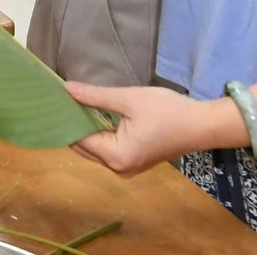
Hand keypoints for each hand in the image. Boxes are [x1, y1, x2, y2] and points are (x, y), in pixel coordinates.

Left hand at [66, 83, 243, 175]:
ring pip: (95, 148)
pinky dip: (100, 134)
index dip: (65, 120)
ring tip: (74, 104)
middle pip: (84, 147)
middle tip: (60, 99)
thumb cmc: (168, 111)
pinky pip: (108, 149)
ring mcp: (127, 167)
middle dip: (73, 125)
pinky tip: (93, 114)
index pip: (77, 139)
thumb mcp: (129, 99)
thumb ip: (96, 96)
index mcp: (115, 156)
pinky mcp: (135, 161)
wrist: (204, 125)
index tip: (53, 101)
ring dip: (86, 128)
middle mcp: (118, 167)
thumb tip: (66, 89)